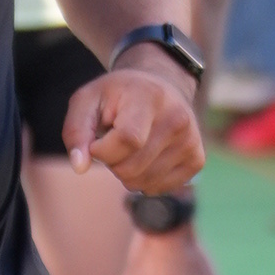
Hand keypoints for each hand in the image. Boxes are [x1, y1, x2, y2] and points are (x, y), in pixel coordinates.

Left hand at [63, 61, 205, 197]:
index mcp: (150, 98)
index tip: (96, 141)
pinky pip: (159, 189)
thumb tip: (80, 168)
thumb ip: (77, 131)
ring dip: (127, 173)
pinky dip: (144, 181)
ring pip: (144, 182)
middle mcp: (178, 119)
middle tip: (114, 142)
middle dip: (111, 162)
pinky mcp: (197, 160)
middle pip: (132, 167)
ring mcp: (191, 141)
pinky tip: (145, 159)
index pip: (128, 140)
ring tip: (131, 148)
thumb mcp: (88, 100)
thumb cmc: (118, 95)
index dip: (102, 150)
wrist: (161, 86)